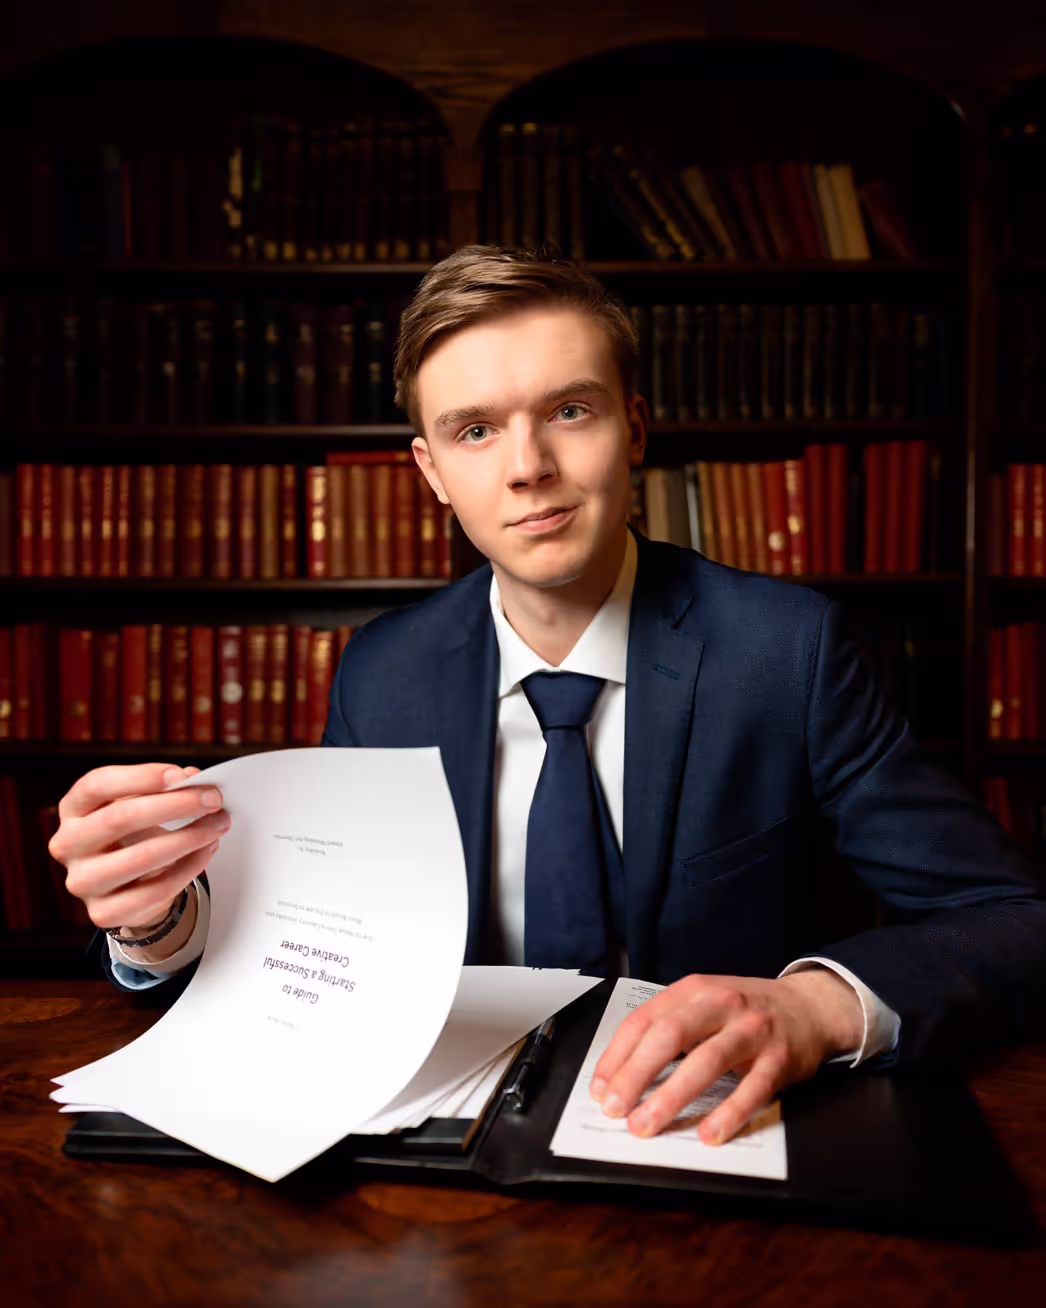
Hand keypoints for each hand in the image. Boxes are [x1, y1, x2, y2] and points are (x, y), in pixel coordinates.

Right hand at [48, 763, 229, 929]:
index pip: (98, 785)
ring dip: (190, 837)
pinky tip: (207, 850)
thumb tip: (193, 779)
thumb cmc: (132, 834)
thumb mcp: (137, 805)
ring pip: (141, 856)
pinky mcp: (104, 912)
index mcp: (72, 809)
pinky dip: (190, 867)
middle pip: (120, 818)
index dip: (141, 777)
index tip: (182, 775)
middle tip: (213, 799)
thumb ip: (159, 789)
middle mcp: (68, 845)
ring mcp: (83, 881)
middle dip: (176, 805)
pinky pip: (157, 889)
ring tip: (218, 824)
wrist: (125, 886)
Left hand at [589, 970, 864, 1145]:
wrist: (810, 1006)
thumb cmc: (745, 1011)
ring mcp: (751, 1030)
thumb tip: (622, 1074)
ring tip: (646, 1125)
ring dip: (671, 1097)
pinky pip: (751, 1089)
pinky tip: (708, 1134)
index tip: (599, 1089)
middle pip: (668, 1037)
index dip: (617, 1056)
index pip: (643, 1020)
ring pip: (705, 1062)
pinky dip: (728, 1114)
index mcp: (693, 990)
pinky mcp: (779, 1058)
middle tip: (614, 1110)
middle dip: (635, 1076)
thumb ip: (669, 1028)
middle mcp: (720, 1004)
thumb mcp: (704, 1004)